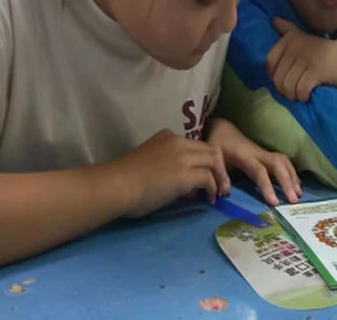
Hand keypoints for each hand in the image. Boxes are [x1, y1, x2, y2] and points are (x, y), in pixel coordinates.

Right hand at [112, 129, 230, 217]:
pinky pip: (209, 178)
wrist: (115, 186)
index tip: (206, 177)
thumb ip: (169, 168)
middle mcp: (178, 142)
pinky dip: (213, 188)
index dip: (205, 162)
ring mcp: (183, 157)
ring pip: (215, 161)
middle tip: (221, 186)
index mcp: (168, 137)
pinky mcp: (185, 174)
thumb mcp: (150, 164)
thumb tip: (185, 187)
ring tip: (219, 194)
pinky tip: (209, 199)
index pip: (198, 145)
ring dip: (220, 178)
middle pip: (212, 150)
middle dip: (219, 168)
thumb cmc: (124, 180)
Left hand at [205, 117, 300, 204]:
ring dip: (293, 177)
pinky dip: (292, 172)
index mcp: (245, 156)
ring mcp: (265, 153)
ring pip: (284, 162)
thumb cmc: (218, 144)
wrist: (222, 128)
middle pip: (278, 164)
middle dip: (288, 182)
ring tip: (299, 194)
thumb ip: (219, 175)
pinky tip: (296, 184)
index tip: (275, 202)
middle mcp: (259, 153)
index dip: (267, 185)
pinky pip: (284, 162)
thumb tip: (224, 194)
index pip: (259, 171)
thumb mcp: (213, 158)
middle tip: (294, 200)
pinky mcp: (267, 154)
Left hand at [267, 18, 336, 100]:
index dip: (274, 74)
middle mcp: (296, 47)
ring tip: (298, 95)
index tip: (283, 79)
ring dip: (293, 95)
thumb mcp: (303, 36)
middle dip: (284, 90)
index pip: (270, 61)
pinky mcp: (316, 71)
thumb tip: (274, 19)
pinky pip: (301, 89)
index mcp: (290, 39)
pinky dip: (302, 96)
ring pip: (288, 85)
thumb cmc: (321, 51)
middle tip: (292, 92)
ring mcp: (306, 59)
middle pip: (278, 77)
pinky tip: (306, 95)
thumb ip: (287, 29)